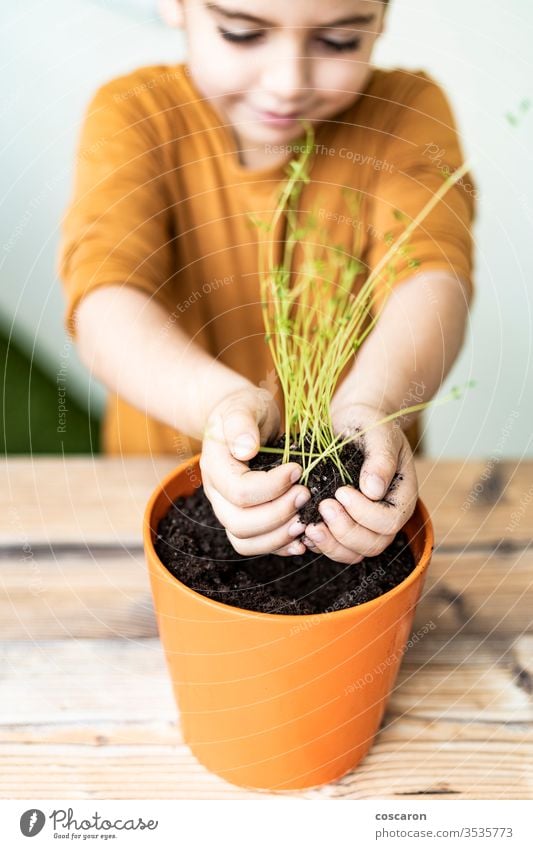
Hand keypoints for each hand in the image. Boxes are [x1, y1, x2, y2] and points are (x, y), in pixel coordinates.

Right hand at [200, 386, 310, 556]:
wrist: (242, 420)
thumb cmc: (245, 409)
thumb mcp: (244, 405)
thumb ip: (241, 423)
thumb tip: (245, 449)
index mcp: (214, 466)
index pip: (240, 491)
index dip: (272, 487)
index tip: (297, 469)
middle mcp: (217, 494)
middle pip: (240, 523)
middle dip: (278, 514)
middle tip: (306, 495)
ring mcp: (227, 509)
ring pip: (245, 541)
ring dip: (279, 536)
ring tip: (305, 521)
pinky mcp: (244, 518)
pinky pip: (255, 544)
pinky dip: (279, 546)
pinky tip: (302, 538)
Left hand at [303, 402, 417, 563]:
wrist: (352, 424)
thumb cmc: (369, 425)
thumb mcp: (378, 433)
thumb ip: (380, 459)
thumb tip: (373, 490)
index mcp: (401, 496)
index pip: (389, 522)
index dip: (364, 513)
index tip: (341, 491)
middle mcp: (385, 515)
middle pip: (373, 544)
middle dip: (345, 531)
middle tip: (323, 507)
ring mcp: (365, 524)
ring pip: (353, 553)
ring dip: (330, 544)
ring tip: (309, 526)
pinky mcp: (344, 525)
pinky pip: (335, 547)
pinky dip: (319, 543)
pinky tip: (303, 527)